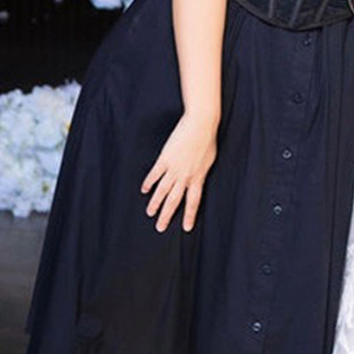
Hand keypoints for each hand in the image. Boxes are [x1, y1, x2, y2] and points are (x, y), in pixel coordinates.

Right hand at [142, 112, 218, 232]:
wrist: (201, 125)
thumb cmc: (208, 139)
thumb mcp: (209, 160)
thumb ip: (202, 171)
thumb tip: (198, 177)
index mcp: (198, 177)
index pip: (194, 202)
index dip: (190, 216)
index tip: (186, 228)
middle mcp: (185, 177)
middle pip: (174, 201)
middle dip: (167, 216)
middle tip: (160, 228)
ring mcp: (174, 168)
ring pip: (162, 191)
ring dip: (155, 203)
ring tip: (149, 213)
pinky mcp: (165, 159)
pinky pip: (155, 174)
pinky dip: (148, 183)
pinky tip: (144, 190)